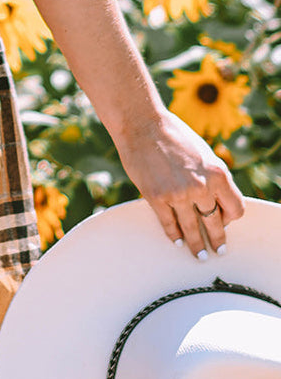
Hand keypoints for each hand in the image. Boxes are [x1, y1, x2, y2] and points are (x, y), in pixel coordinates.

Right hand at [113, 110, 243, 258]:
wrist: (142, 125)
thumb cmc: (173, 135)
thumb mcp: (203, 154)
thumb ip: (212, 176)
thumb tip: (215, 199)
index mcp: (218, 173)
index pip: (236, 208)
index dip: (231, 219)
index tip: (225, 223)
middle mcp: (201, 186)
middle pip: (215, 223)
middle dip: (217, 240)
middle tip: (217, 250)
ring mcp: (178, 194)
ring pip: (192, 229)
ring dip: (196, 245)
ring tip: (198, 254)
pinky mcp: (156, 198)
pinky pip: (169, 224)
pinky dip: (174, 235)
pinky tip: (177, 240)